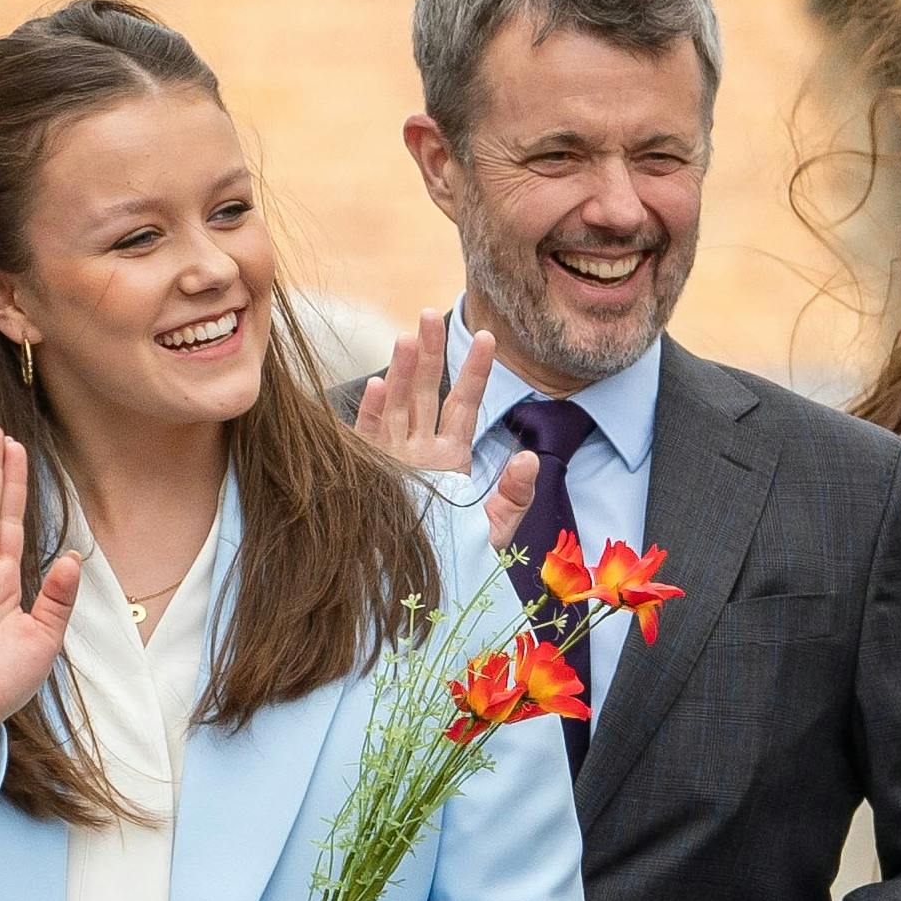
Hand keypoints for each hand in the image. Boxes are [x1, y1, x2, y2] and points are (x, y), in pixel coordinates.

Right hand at [353, 308, 537, 548]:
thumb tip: (531, 457)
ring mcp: (392, 460)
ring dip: (402, 372)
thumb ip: (515, 494)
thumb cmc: (456, 561)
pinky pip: (369, 439)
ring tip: (408, 336)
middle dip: (430, 352)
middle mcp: (418, 451)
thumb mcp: (494, 529)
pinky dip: (373, 413)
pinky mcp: (370, 475)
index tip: (487, 336)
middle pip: (425, 392)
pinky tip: (379, 385)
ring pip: (397, 406)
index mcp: (449, 457)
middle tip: (429, 312)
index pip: (464, 404)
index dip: (474, 371)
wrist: (415, 588)